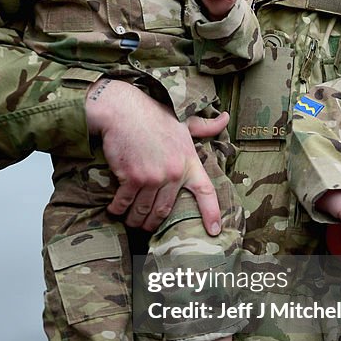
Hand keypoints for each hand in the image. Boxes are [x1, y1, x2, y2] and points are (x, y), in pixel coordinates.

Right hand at [86, 79, 227, 233]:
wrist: (123, 110)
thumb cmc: (153, 116)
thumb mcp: (184, 122)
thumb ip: (204, 127)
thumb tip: (225, 119)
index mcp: (189, 161)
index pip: (206, 191)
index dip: (212, 213)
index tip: (214, 231)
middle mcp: (173, 172)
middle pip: (165, 211)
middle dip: (153, 223)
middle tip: (146, 226)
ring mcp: (152, 176)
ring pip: (144, 210)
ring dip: (135, 219)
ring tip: (130, 220)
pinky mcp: (131, 177)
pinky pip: (125, 203)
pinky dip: (118, 209)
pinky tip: (115, 209)